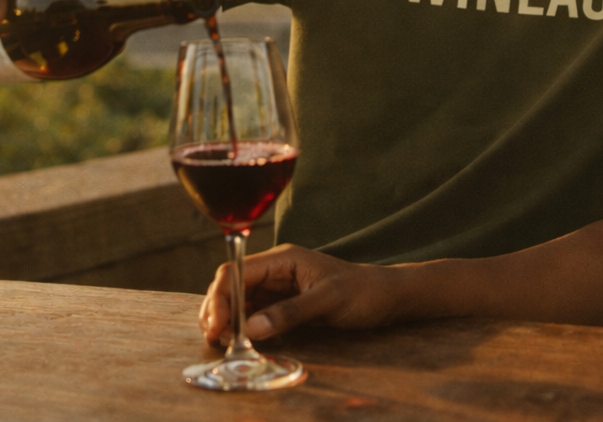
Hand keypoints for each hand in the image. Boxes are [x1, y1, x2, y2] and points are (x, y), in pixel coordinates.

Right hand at [198, 244, 404, 344]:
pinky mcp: (284, 304)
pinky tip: (240, 340)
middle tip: (215, 339)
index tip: (217, 327)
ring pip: (239, 300)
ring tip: (222, 342)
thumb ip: (290, 313)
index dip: (221, 298)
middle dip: (218, 310)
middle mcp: (276, 270)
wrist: (387, 297)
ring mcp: (279, 287)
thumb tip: (252, 329)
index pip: (238, 272)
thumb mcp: (328, 301)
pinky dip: (243, 326)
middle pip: (232, 285)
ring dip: (227, 319)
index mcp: (283, 259)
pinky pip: (254, 313)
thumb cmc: (363, 292)